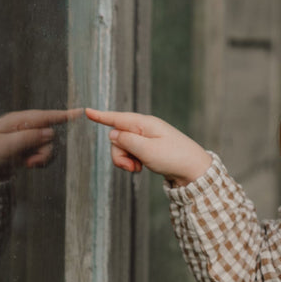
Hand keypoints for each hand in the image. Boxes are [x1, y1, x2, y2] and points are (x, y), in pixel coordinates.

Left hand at [0, 108, 83, 180]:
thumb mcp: (3, 145)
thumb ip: (28, 138)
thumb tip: (50, 132)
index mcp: (17, 120)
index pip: (44, 116)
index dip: (63, 115)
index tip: (80, 112)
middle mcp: (24, 128)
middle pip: (49, 135)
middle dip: (44, 149)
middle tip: (30, 161)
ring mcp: (27, 140)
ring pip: (48, 146)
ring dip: (41, 158)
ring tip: (27, 164)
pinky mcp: (27, 151)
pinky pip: (44, 155)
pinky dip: (39, 162)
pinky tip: (28, 165)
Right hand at [84, 109, 211, 186]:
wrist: (194, 170)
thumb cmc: (174, 158)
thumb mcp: (147, 150)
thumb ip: (127, 141)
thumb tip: (112, 134)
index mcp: (144, 124)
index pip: (117, 118)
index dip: (101, 116)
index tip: (86, 111)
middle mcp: (144, 128)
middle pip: (117, 137)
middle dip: (119, 154)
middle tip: (132, 167)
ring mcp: (147, 138)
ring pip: (122, 147)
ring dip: (126, 160)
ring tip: (138, 168)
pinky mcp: (149, 148)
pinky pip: (131, 153)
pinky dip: (132, 162)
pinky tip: (141, 168)